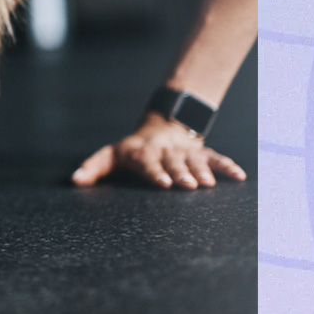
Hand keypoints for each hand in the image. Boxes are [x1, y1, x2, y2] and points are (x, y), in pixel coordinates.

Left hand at [70, 112, 247, 189]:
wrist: (162, 129)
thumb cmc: (131, 151)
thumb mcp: (110, 156)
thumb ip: (93, 168)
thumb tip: (75, 180)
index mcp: (142, 153)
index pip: (148, 163)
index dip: (155, 172)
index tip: (162, 184)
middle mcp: (165, 152)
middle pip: (174, 163)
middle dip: (181, 173)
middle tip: (189, 185)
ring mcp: (185, 152)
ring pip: (195, 160)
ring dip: (203, 171)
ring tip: (209, 183)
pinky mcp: (201, 153)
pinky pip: (216, 158)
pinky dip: (227, 166)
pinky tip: (239, 176)